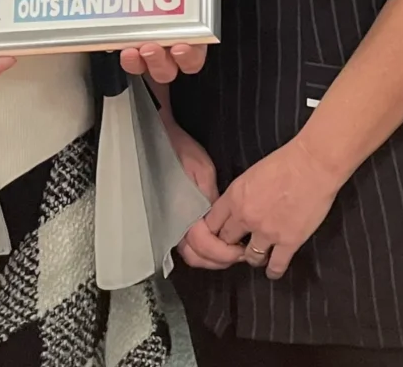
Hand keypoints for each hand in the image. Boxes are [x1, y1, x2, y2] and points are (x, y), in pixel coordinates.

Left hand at [120, 0, 235, 83]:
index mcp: (191, 34)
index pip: (194, 56)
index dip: (188, 56)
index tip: (181, 46)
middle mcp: (170, 46)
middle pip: (170, 69)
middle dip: (161, 62)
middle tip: (152, 48)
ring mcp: (147, 47)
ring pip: (147, 68)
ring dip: (141, 63)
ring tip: (134, 49)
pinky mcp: (128, 44)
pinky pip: (128, 59)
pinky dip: (125, 57)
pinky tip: (120, 46)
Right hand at [162, 117, 246, 270]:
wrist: (161, 141)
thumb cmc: (182, 152)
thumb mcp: (203, 171)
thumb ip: (211, 199)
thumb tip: (224, 222)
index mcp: (181, 214)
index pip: (204, 246)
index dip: (224, 253)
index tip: (242, 250)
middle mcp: (172, 225)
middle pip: (196, 258)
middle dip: (220, 260)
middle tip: (240, 253)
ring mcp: (171, 226)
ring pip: (192, 255)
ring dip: (212, 258)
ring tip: (232, 249)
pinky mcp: (173, 222)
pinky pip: (188, 246)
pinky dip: (204, 251)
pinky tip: (219, 242)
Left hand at [203, 135, 343, 278]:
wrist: (314, 163)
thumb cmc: (287, 161)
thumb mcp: (252, 174)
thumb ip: (240, 195)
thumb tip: (237, 208)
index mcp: (235, 197)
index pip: (211, 224)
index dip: (216, 232)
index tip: (222, 235)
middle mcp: (246, 217)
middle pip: (226, 243)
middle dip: (231, 246)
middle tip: (239, 247)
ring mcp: (267, 231)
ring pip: (250, 257)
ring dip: (254, 257)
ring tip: (259, 256)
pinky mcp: (288, 241)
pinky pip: (276, 265)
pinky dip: (273, 270)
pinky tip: (273, 270)